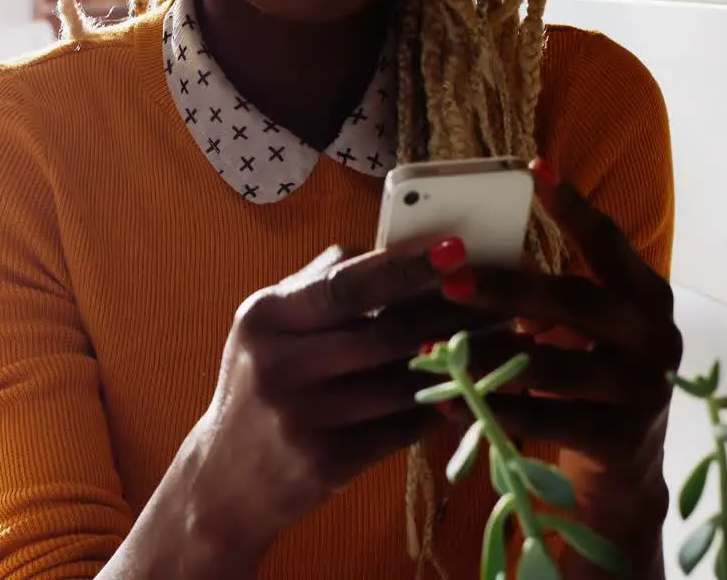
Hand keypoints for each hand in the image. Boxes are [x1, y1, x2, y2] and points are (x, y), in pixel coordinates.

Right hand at [182, 239, 494, 556]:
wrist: (226, 479)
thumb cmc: (259, 386)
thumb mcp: (268, 328)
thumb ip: (322, 284)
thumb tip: (396, 247)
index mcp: (264, 318)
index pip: (345, 286)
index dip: (406, 268)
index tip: (455, 251)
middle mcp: (279, 366)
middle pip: (384, 333)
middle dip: (450, 314)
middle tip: (499, 298)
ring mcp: (304, 419)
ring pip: (402, 382)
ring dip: (460, 362)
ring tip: (500, 342)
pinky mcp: (329, 462)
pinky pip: (402, 427)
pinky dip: (440, 406)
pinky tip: (468, 389)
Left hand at [442, 159, 680, 470]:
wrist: (625, 467)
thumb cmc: (587, 380)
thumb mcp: (578, 331)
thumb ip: (543, 296)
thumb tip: (465, 259)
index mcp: (645, 296)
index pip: (608, 242)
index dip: (572, 207)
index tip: (535, 168)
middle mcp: (654, 336)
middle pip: (576, 301)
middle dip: (509, 290)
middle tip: (450, 281)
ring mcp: (642, 389)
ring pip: (554, 368)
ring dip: (488, 357)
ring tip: (433, 348)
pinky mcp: (620, 439)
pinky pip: (547, 421)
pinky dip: (496, 411)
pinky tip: (452, 404)